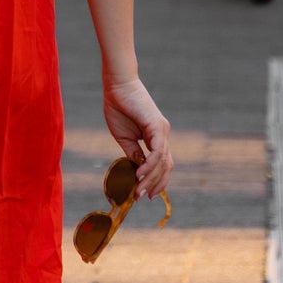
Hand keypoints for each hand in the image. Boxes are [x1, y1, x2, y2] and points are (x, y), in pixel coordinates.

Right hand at [103, 76, 171, 200]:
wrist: (117, 86)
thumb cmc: (119, 106)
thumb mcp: (124, 137)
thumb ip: (132, 153)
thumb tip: (136, 172)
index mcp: (157, 137)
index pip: (162, 164)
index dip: (156, 180)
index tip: (146, 194)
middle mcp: (163, 135)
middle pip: (166, 167)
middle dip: (155, 184)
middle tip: (141, 197)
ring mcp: (162, 130)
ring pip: (163, 162)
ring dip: (151, 179)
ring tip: (138, 191)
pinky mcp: (157, 127)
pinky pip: (157, 153)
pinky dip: (149, 166)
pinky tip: (139, 175)